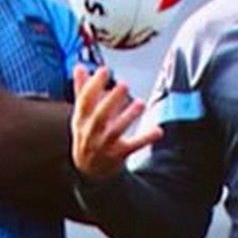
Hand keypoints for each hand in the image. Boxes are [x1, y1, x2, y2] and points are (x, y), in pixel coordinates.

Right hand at [71, 65, 161, 180]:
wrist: (89, 170)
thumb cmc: (87, 135)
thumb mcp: (81, 115)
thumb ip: (82, 90)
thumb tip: (79, 66)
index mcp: (81, 120)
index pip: (85, 101)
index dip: (93, 85)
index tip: (104, 70)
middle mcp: (91, 132)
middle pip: (100, 116)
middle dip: (111, 100)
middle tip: (124, 84)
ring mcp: (105, 145)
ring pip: (116, 131)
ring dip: (128, 116)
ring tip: (140, 103)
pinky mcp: (119, 155)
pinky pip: (133, 146)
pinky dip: (145, 138)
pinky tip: (157, 131)